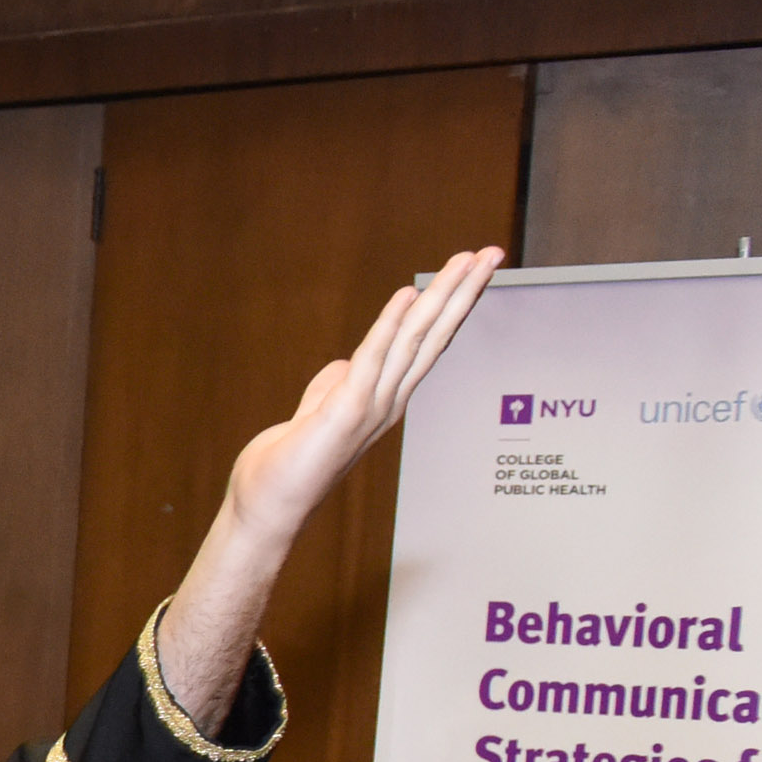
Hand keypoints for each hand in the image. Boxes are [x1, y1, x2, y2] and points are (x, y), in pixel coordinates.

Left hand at [222, 246, 500, 548]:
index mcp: (384, 399)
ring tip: (466, 261)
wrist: (268, 507)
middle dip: (463, 292)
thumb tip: (346, 364)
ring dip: (442, 297)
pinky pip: (372, 360)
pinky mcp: (346, 412)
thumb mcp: (317, 413)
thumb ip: (335, 385)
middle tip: (492, 253)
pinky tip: (407, 296)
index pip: (426, 344)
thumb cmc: (287, 466)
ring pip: (416, 340)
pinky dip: (389, 326)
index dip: (450, 306)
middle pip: (435, 335)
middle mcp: (389, 401)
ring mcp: (373, 407)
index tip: (470, 271)